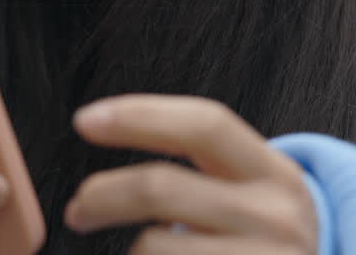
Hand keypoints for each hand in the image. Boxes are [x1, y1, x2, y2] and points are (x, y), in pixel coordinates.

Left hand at [64, 95, 316, 253]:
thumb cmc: (262, 241)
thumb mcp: (251, 194)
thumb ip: (202, 167)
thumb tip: (110, 128)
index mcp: (274, 174)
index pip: (205, 124)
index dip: (140, 115)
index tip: (84, 120)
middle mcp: (277, 216)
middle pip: (162, 187)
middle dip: (102, 194)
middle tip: (78, 209)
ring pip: (153, 246)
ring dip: (133, 252)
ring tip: (144, 254)